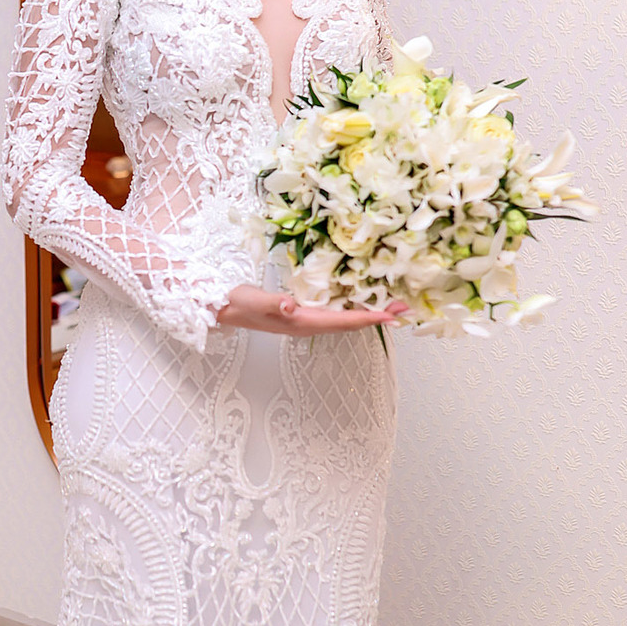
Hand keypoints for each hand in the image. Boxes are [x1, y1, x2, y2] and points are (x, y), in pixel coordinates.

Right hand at [215, 285, 408, 336]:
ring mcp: (306, 322)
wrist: (222, 310)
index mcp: (301, 322)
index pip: (341, 322)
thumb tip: (291, 306)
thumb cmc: (237, 304)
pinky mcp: (302, 314)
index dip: (367, 319)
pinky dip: (354, 309)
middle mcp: (308, 325)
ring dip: (369, 314)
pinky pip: (335, 314)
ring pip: (345, 320)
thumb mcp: (252, 300)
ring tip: (392, 308)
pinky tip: (361, 302)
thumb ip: (272, 303)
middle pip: (350, 324)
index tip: (390, 316)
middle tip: (404, 311)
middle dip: (377, 317)